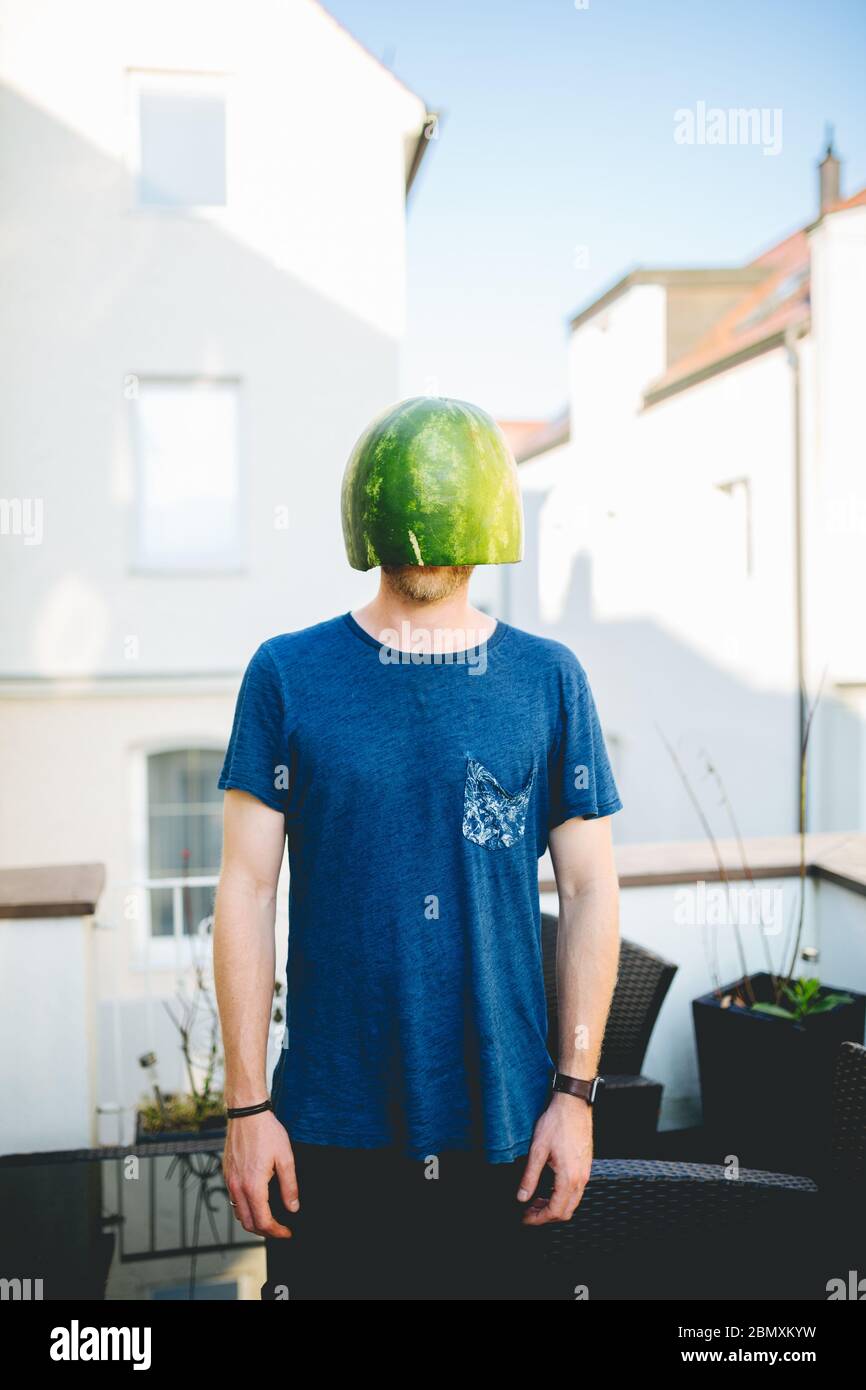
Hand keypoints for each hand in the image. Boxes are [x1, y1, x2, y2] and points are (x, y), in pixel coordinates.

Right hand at [222, 1110, 297, 1237]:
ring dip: (253, 1221)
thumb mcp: (285, 1158)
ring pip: (239, 1213)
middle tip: (280, 1229)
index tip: (288, 1232)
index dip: (277, 1232)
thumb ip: (290, 1186)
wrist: (246, 1112)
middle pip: (248, 1223)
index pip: (263, 1221)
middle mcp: (237, 1187)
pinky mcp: (226, 1174)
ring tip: (269, 1218)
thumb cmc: (267, 1132)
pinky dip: (245, 1208)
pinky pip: (234, 1200)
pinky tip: (257, 1201)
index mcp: (253, 1186)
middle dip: (265, 1231)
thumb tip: (293, 1208)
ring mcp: (229, 1181)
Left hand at [517, 1091, 592, 1224]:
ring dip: (554, 1206)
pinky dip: (561, 1196)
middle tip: (528, 1211)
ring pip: (572, 1202)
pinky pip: (576, 1191)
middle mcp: (581, 1179)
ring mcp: (585, 1173)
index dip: (538, 1218)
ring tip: (535, 1199)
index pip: (555, 1211)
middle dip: (546, 1216)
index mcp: (569, 1178)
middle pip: (566, 1212)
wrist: (574, 1104)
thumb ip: (530, 1176)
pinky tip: (548, 1187)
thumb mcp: (537, 1149)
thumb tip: (521, 1197)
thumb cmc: (556, 1122)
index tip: (524, 1218)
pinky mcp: (585, 1166)